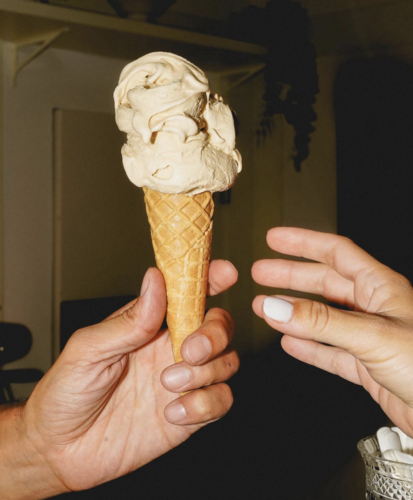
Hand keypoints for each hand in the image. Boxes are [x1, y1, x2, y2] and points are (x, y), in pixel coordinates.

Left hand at [16, 260, 237, 496]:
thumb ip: (128, 320)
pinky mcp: (188, 416)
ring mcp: (182, 381)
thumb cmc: (66, 392)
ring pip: (227, 362)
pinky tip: (172, 412)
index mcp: (149, 326)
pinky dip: (205, 405)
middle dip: (214, 333)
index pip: (188, 294)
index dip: (210, 278)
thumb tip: (155, 280)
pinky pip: (220, 403)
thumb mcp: (88, 350)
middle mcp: (171, 349)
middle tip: (189, 349)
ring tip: (167, 383)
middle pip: (219, 326)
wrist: (59, 450)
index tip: (226, 272)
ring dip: (206, 372)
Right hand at [252, 227, 412, 436]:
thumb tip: (277, 307)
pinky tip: (291, 344)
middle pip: (324, 282)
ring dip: (293, 311)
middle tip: (262, 272)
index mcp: (382, 288)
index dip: (304, 242)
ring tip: (266, 307)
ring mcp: (370, 338)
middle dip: (290, 276)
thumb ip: (321, 322)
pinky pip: (330, 351)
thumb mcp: (373, 336)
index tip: (276, 239)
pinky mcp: (368, 367)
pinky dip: (308, 347)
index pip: (336, 252)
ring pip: (323, 317)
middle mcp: (375, 309)